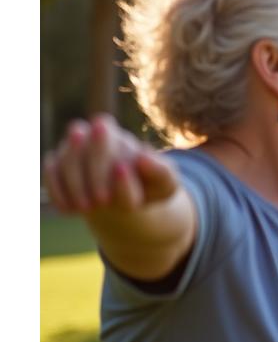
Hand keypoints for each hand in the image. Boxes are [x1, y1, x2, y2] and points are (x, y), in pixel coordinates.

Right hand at [43, 114, 179, 216]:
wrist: (129, 197)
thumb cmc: (149, 186)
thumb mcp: (164, 182)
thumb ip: (161, 170)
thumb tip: (142, 156)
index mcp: (114, 132)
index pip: (102, 130)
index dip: (104, 157)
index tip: (116, 182)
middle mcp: (86, 134)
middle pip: (79, 145)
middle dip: (90, 174)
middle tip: (102, 201)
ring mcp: (68, 151)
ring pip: (61, 160)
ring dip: (73, 187)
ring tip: (87, 209)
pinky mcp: (56, 168)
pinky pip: (49, 176)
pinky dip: (58, 193)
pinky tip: (69, 210)